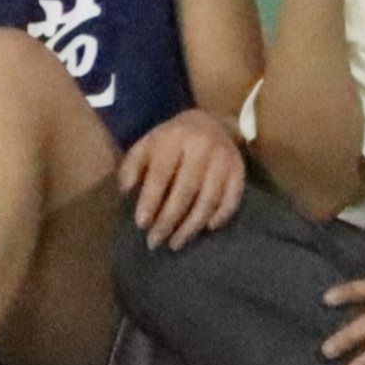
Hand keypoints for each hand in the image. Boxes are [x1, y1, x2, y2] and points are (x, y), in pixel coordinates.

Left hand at [118, 108, 248, 250]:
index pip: (161, 174)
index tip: (141, 224)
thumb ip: (132, 166)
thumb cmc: (171, 140)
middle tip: (155, 242)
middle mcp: (202, 147)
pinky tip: (206, 228)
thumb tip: (125, 191)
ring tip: (175, 243)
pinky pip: (232, 199)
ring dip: (191, 226)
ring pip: (208, 200)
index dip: (150, 201)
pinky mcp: (239, 170)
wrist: (210, 121)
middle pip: (186, 191)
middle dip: (169, 220)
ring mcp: (224, 159)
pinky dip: (220, 217)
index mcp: (175, 138)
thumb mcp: (147, 144)